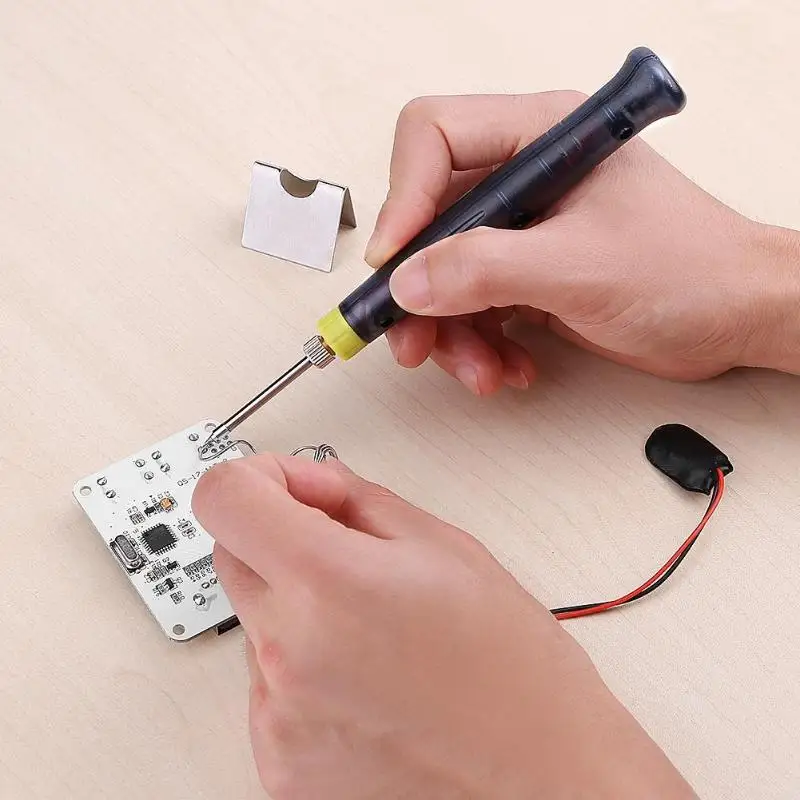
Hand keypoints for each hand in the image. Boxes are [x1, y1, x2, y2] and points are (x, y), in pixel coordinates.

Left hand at [194, 454, 694, 798]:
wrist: (543, 775)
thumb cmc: (514, 669)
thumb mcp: (446, 549)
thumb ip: (359, 501)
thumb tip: (312, 483)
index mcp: (330, 583)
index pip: (224, 498)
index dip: (254, 477)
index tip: (287, 488)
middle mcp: (289, 650)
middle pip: (233, 554)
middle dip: (280, 539)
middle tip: (343, 552)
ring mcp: (278, 714)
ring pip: (255, 621)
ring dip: (297, 608)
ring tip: (373, 632)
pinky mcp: (279, 762)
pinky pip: (268, 684)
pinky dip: (303, 669)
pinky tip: (365, 680)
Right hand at [365, 93, 799, 391]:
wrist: (735, 318)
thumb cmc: (690, 269)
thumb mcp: (579, 266)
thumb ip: (486, 269)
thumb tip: (408, 280)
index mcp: (541, 137)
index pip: (434, 137)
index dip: (403, 198)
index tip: (394, 263)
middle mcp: (526, 177)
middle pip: (430, 219)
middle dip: (418, 287)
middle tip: (411, 341)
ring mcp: (525, 230)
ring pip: (445, 274)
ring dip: (451, 332)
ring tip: (480, 371)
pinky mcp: (528, 275)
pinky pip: (474, 307)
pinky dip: (480, 345)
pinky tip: (509, 368)